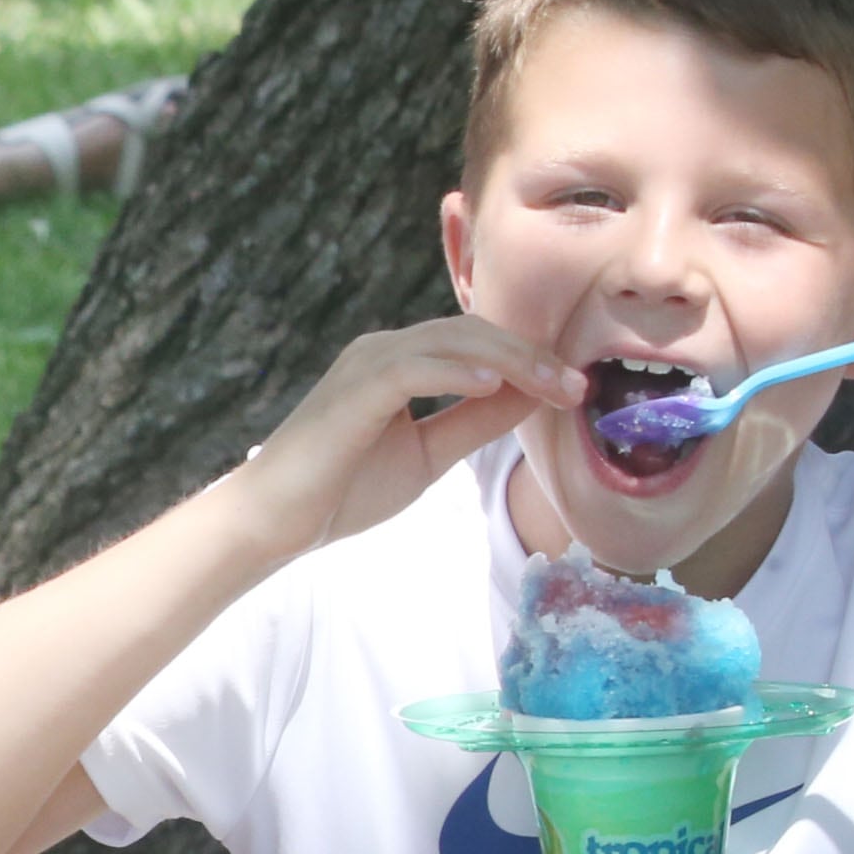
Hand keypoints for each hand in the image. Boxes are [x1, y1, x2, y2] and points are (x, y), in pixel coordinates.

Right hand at [219, 315, 585, 562]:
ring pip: (452, 341)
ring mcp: (366, 364)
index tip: (575, 390)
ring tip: (555, 384)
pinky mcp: (354, 389)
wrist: (274, 521)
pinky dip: (458, 372)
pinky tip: (494, 384)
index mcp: (399, 363)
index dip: (530, 360)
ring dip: (510, 360)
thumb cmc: (340, 492)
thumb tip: (530, 398)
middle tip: (579, 386)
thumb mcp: (428, 455)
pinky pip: (415, 367)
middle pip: (472, 332)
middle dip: (532, 356)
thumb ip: (474, 422)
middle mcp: (383, 351)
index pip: (476, 344)